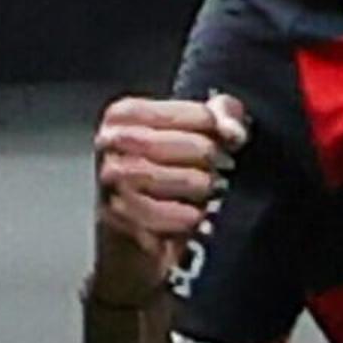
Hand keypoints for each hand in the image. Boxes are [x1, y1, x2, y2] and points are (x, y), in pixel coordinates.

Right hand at [89, 92, 247, 304]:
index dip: (209, 123)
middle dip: (202, 154)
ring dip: (193, 185)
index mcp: (125, 115)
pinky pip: (154, 215)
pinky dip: (183, 215)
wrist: (151, 231)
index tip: (230, 136)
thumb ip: (223, 115)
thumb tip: (233, 131)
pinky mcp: (117, 217)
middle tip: (225, 165)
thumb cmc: (178, 171)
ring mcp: (110, 182)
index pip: (171, 111)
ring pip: (154, 178)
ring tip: (210, 189)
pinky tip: (197, 214)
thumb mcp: (202, 132)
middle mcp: (109, 144)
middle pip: (157, 143)